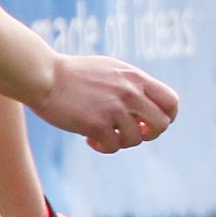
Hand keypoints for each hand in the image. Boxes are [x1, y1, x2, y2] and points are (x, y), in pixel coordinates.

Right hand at [33, 54, 178, 152]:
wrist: (44, 75)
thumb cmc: (73, 73)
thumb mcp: (111, 69)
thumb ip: (132, 84)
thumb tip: (148, 103)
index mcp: (136, 78)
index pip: (171, 101)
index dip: (167, 117)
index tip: (149, 123)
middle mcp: (130, 93)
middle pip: (162, 125)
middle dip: (149, 135)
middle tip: (131, 133)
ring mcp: (115, 108)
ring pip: (136, 139)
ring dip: (121, 142)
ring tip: (104, 134)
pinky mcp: (97, 124)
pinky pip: (112, 146)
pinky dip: (103, 147)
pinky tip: (89, 139)